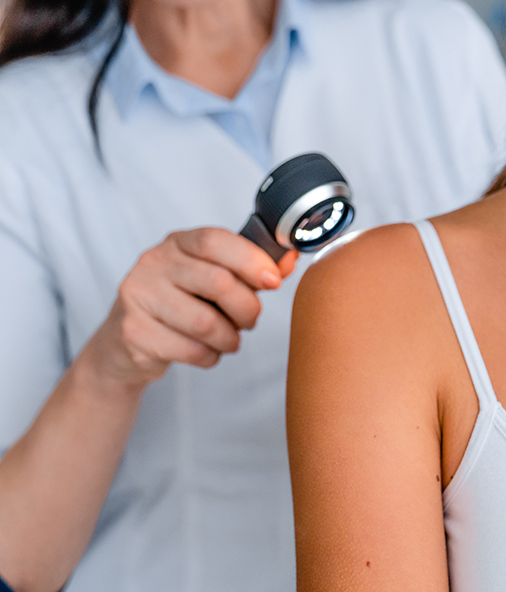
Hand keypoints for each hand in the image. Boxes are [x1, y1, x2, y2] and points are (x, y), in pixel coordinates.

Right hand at [87, 228, 297, 387]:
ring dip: (230, 338)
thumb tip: (290, 259)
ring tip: (230, 339)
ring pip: (206, 322)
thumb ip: (250, 269)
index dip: (249, 260)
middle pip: (217, 282)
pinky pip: (189, 350)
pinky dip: (209, 356)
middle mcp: (153, 263)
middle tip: (252, 320)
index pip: (214, 240)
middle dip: (247, 308)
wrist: (124, 344)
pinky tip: (206, 352)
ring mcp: (138, 296)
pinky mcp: (132, 333)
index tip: (273, 281)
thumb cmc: (180, 304)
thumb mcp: (211, 278)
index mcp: (177, 242)